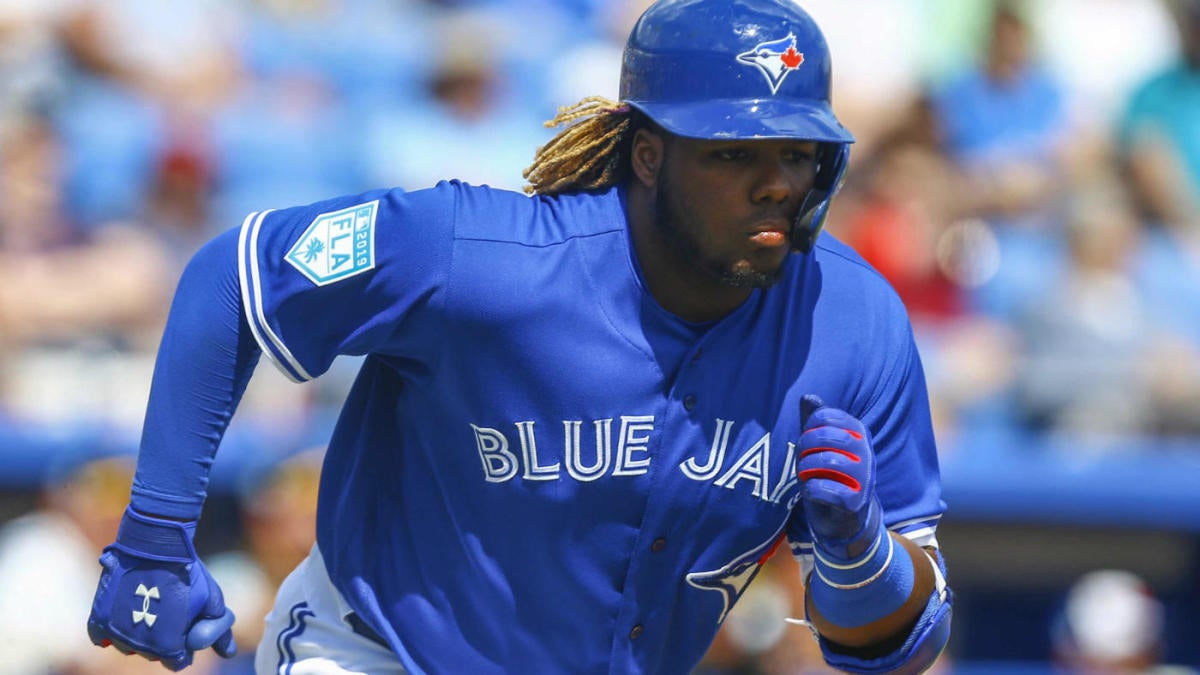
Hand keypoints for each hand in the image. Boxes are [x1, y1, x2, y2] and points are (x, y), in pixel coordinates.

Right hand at [87, 507, 236, 670]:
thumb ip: (218, 630)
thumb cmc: (187, 573)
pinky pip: (104, 636)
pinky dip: (117, 626)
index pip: (178, 662)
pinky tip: (128, 609)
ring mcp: (117, 635)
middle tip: (170, 609)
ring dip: (141, 632)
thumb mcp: (210, 600)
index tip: (186, 624)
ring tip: (151, 604)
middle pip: (154, 654)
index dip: (185, 643)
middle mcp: (140, 648)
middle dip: (164, 638)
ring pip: (130, 645)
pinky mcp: (99, 621)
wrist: (153, 544)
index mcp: (168, 648)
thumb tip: (229, 654)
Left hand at [797, 394, 881, 560]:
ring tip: (805, 475)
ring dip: (806, 468)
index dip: (808, 426)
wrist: (843, 518)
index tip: (806, 437)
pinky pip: (827, 489)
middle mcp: (866, 453)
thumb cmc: (829, 474)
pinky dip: (813, 489)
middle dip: (806, 446)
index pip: (826, 416)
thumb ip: (814, 422)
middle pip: (829, 437)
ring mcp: (864, 479)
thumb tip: (808, 397)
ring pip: (828, 462)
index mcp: (858, 434)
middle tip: (802, 457)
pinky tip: (812, 490)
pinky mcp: (855, 503)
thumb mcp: (819, 446)